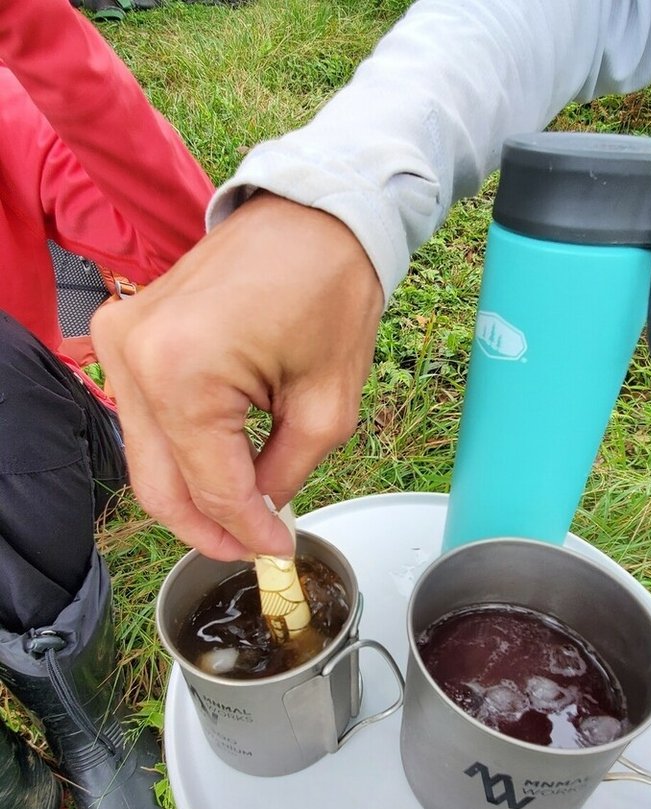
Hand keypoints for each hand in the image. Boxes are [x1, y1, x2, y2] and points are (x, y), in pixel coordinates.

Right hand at [91, 192, 383, 560]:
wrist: (313, 216)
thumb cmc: (329, 288)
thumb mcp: (327, 407)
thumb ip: (284, 476)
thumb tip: (259, 517)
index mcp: (183, 373)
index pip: (211, 488)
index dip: (246, 532)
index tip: (276, 549)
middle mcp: (134, 358)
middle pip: (158, 485)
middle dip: (207, 527)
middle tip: (250, 545)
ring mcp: (120, 341)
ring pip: (148, 457)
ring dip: (193, 491)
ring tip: (244, 508)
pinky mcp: (124, 333)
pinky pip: (147, 418)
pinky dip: (182, 450)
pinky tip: (222, 464)